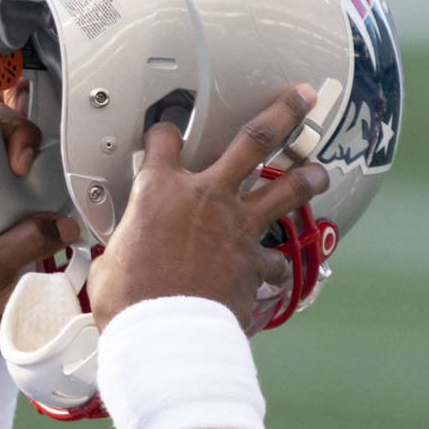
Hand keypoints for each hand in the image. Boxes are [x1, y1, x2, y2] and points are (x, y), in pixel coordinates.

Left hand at [0, 93, 78, 357]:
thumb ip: (21, 244)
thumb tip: (62, 225)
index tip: (16, 155)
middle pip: (2, 137)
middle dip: (24, 135)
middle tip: (32, 163)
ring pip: (27, 161)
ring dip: (48, 156)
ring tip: (64, 158)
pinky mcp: (21, 221)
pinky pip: (44, 192)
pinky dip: (61, 186)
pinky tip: (75, 184)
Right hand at [88, 85, 330, 330]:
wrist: (165, 331)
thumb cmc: (131, 298)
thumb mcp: (110, 261)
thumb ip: (122, 246)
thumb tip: (115, 256)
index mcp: (159, 191)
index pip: (163, 141)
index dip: (164, 131)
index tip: (166, 130)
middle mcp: (205, 197)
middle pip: (254, 140)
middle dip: (281, 113)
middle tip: (299, 97)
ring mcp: (237, 226)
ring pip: (286, 188)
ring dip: (306, 177)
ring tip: (318, 170)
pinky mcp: (255, 261)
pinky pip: (276, 259)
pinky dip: (276, 263)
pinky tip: (277, 266)